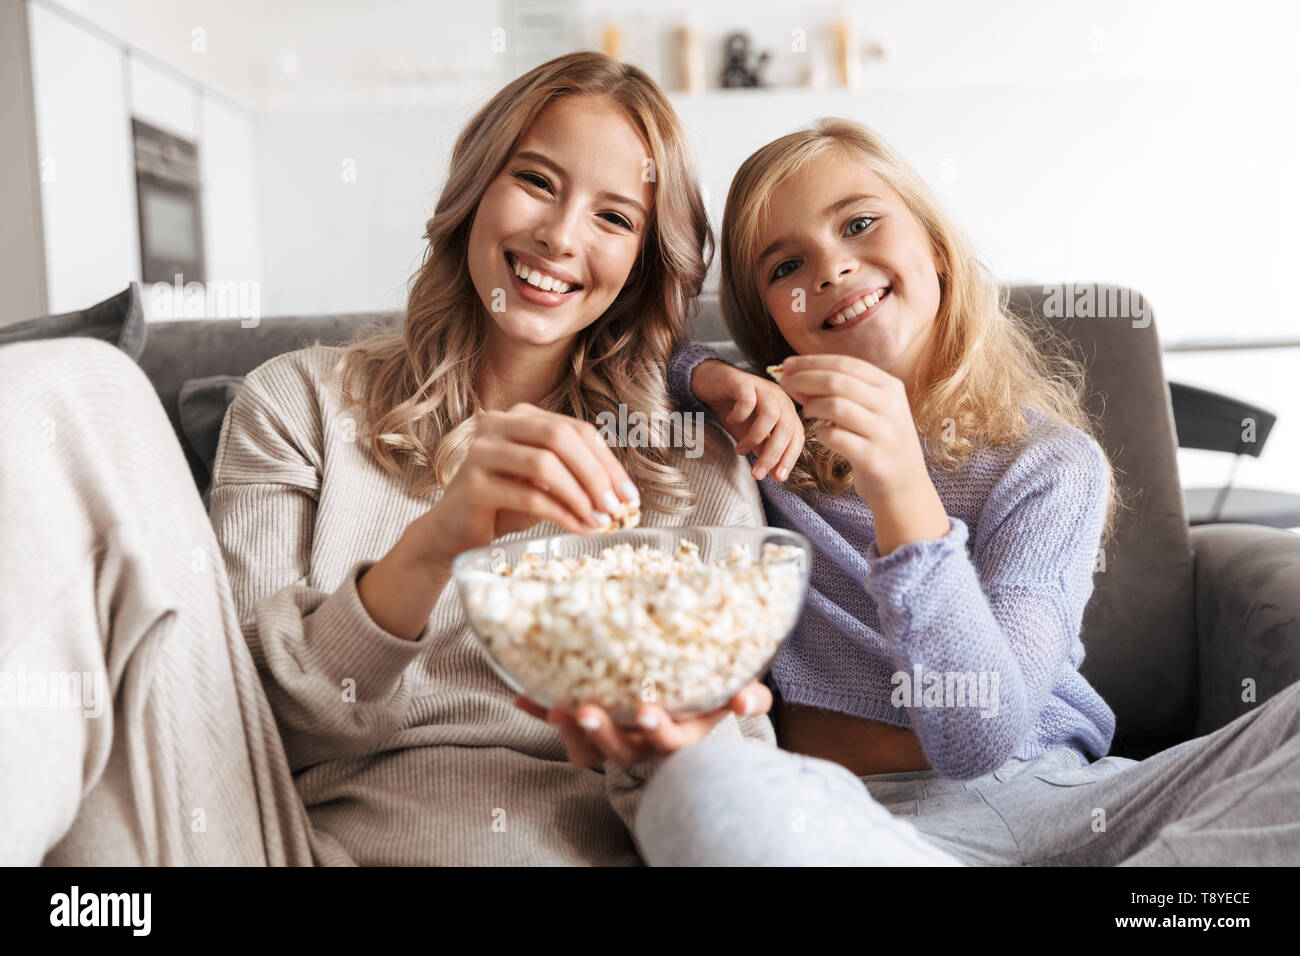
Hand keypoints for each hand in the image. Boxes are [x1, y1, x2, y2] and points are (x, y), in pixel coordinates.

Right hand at [404, 403, 638, 575]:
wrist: (455, 532)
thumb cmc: (505, 505)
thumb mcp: (546, 484)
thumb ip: (576, 477)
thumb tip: (623, 494)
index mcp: (521, 416)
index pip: (575, 430)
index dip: (607, 462)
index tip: (630, 494)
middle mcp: (497, 424)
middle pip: (559, 438)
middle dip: (596, 474)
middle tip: (618, 507)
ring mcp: (481, 451)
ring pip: (544, 465)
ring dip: (580, 496)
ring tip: (601, 521)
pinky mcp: (473, 484)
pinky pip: (528, 495)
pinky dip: (562, 514)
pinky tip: (579, 528)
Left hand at [514, 681, 772, 767]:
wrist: (695, 691)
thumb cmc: (718, 688)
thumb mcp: (740, 690)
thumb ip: (750, 696)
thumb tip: (744, 700)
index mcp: (682, 733)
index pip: (670, 740)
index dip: (657, 730)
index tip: (646, 712)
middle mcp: (646, 742)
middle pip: (622, 749)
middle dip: (603, 732)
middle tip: (586, 711)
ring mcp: (617, 735)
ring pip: (589, 747)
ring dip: (568, 729)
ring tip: (555, 706)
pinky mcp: (593, 724)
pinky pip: (564, 725)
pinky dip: (543, 712)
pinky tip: (522, 697)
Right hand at [691, 359, 803, 481]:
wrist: (710, 383)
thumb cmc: (733, 409)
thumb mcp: (750, 435)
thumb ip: (764, 450)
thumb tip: (776, 474)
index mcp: (786, 411)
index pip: (797, 436)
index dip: (790, 458)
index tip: (778, 478)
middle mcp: (779, 398)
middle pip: (786, 428)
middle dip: (773, 454)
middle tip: (757, 474)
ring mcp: (762, 387)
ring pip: (771, 415)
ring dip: (756, 437)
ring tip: (740, 449)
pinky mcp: (743, 381)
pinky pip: (748, 399)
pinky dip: (740, 414)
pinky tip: (731, 419)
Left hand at [777, 354, 929, 505]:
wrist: (905, 484)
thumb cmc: (877, 440)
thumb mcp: (871, 408)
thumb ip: (841, 390)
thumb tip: (796, 374)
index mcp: (890, 387)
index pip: (845, 363)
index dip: (812, 362)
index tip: (787, 365)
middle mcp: (890, 406)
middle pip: (836, 381)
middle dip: (804, 380)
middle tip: (785, 385)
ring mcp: (884, 432)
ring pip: (836, 406)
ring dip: (812, 405)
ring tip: (805, 411)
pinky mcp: (873, 458)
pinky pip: (837, 437)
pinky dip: (822, 433)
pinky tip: (821, 435)